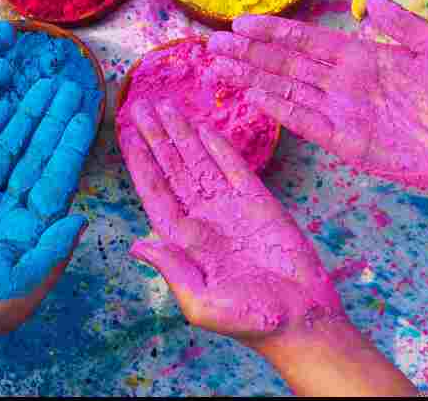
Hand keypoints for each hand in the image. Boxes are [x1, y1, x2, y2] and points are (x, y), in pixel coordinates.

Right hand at [0, 79, 92, 368]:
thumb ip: (52, 251)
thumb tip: (83, 217)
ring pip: (4, 151)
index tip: (83, 116)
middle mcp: (4, 213)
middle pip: (35, 158)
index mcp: (27, 234)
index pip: (56, 182)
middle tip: (67, 87)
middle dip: (51, 123)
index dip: (69, 149)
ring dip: (23, 119)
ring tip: (40, 87)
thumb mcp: (20, 288)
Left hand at [118, 98, 345, 345]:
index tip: (126, 135)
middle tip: (139, 105)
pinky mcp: (260, 203)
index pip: (155, 193)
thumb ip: (172, 270)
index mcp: (184, 241)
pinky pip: (235, 167)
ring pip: (200, 162)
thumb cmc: (250, 321)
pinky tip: (204, 126)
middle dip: (156, 138)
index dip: (140, 164)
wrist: (302, 319)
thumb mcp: (201, 304)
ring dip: (182, 135)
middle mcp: (203, 219)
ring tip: (165, 106)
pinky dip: (220, 146)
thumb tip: (136, 244)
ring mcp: (230, 209)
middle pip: (173, 169)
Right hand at [208, 0, 427, 192]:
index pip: (305, 39)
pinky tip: (253, 97)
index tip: (241, 21)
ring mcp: (341, 112)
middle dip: (248, 54)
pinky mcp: (346, 142)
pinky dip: (279, 109)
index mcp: (360, 56)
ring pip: (285, 90)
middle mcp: (342, 82)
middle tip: (212, 43)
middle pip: (284, 64)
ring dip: (251, 79)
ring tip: (219, 68)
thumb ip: (401, 22)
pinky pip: (305, 122)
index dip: (273, 31)